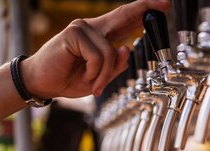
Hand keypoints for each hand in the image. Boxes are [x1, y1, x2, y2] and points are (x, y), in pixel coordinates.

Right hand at [20, 0, 169, 98]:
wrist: (43, 83)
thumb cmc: (70, 78)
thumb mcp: (101, 76)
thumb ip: (116, 65)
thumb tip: (128, 48)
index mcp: (102, 35)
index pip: (126, 19)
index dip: (144, 11)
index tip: (163, 5)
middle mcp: (93, 27)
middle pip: (124, 15)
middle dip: (145, 9)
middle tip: (166, 3)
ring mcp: (82, 28)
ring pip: (111, 52)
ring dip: (104, 74)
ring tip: (92, 84)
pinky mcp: (73, 34)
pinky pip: (98, 57)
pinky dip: (95, 73)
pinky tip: (85, 78)